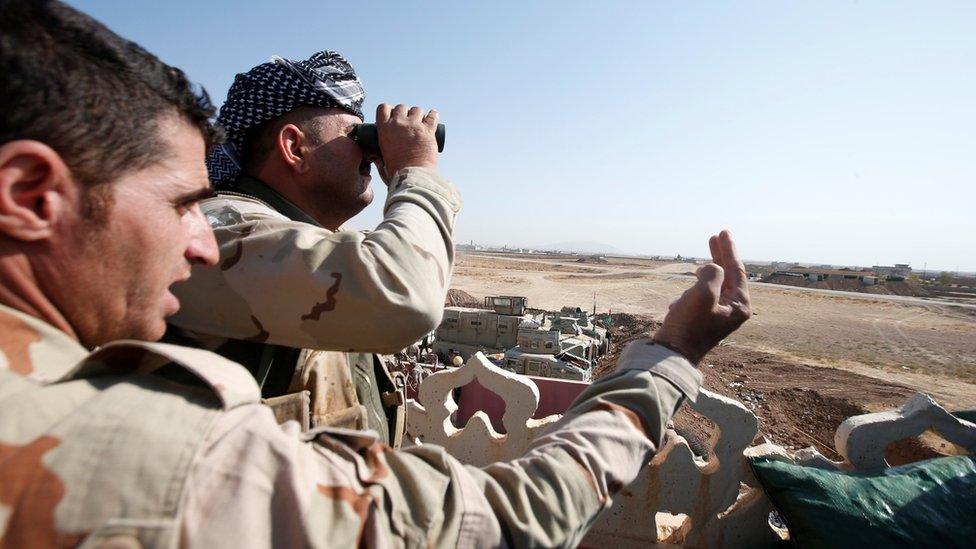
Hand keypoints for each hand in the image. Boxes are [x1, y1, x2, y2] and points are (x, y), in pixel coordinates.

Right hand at [374, 103, 438, 179]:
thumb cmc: (396, 173)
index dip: (389, 110)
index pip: (383, 108)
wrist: (412, 177)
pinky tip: (433, 116)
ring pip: (417, 109)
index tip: (393, 116)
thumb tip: (374, 156)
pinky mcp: (428, 131)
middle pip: (401, 107)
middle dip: (404, 112)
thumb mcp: (381, 162)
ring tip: (420, 122)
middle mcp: (399, 124)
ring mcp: (414, 126)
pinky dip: (433, 115)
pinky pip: (432, 116)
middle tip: (407, 121)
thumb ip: (377, 157)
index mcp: (384, 129)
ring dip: (418, 114)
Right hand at [652, 230, 750, 364]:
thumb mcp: (703, 293)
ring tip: (695, 272)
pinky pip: (699, 298)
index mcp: (739, 306)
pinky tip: (679, 301)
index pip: (737, 270)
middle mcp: (732, 311)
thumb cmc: (689, 324)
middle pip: (727, 276)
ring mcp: (718, 316)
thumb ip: (713, 273)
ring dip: (700, 279)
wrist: (671, 352)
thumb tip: (712, 269)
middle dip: (719, 256)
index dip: (729, 250)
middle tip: (714, 237)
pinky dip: (690, 294)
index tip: (723, 232)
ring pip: (712, 287)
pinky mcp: (703, 320)